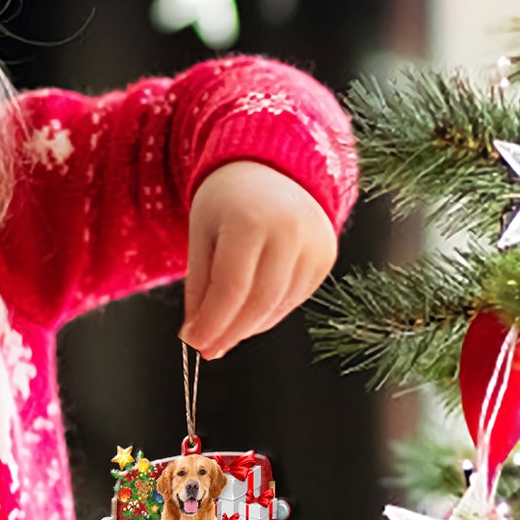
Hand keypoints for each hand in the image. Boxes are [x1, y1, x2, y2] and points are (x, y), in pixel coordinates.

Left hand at [179, 161, 337, 359]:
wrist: (271, 171)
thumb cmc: (227, 203)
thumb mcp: (201, 236)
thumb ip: (199, 287)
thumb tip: (196, 337)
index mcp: (251, 220)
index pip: (231, 288)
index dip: (212, 322)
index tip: (194, 343)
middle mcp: (290, 231)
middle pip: (258, 302)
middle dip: (230, 332)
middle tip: (207, 349)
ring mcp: (314, 244)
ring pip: (278, 306)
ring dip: (248, 327)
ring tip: (224, 331)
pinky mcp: (326, 257)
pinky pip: (294, 299)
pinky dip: (268, 314)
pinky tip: (249, 314)